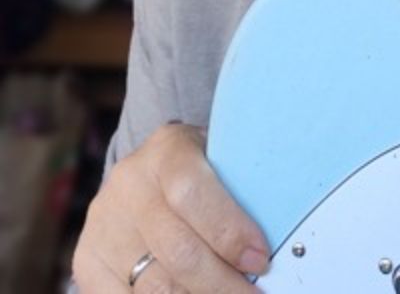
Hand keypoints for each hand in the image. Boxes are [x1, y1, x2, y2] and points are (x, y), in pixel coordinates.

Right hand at [72, 123, 268, 291]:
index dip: (228, 233)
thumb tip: (281, 238)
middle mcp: (128, 184)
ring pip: (153, 286)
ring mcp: (103, 224)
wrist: (149, 170)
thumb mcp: (223, 157)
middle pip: (176, 250)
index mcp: (167, 149)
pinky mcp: (87, 261)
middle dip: (222, 284)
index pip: (191, 194)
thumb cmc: (206, 167)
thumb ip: (244, 187)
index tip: (261, 260)